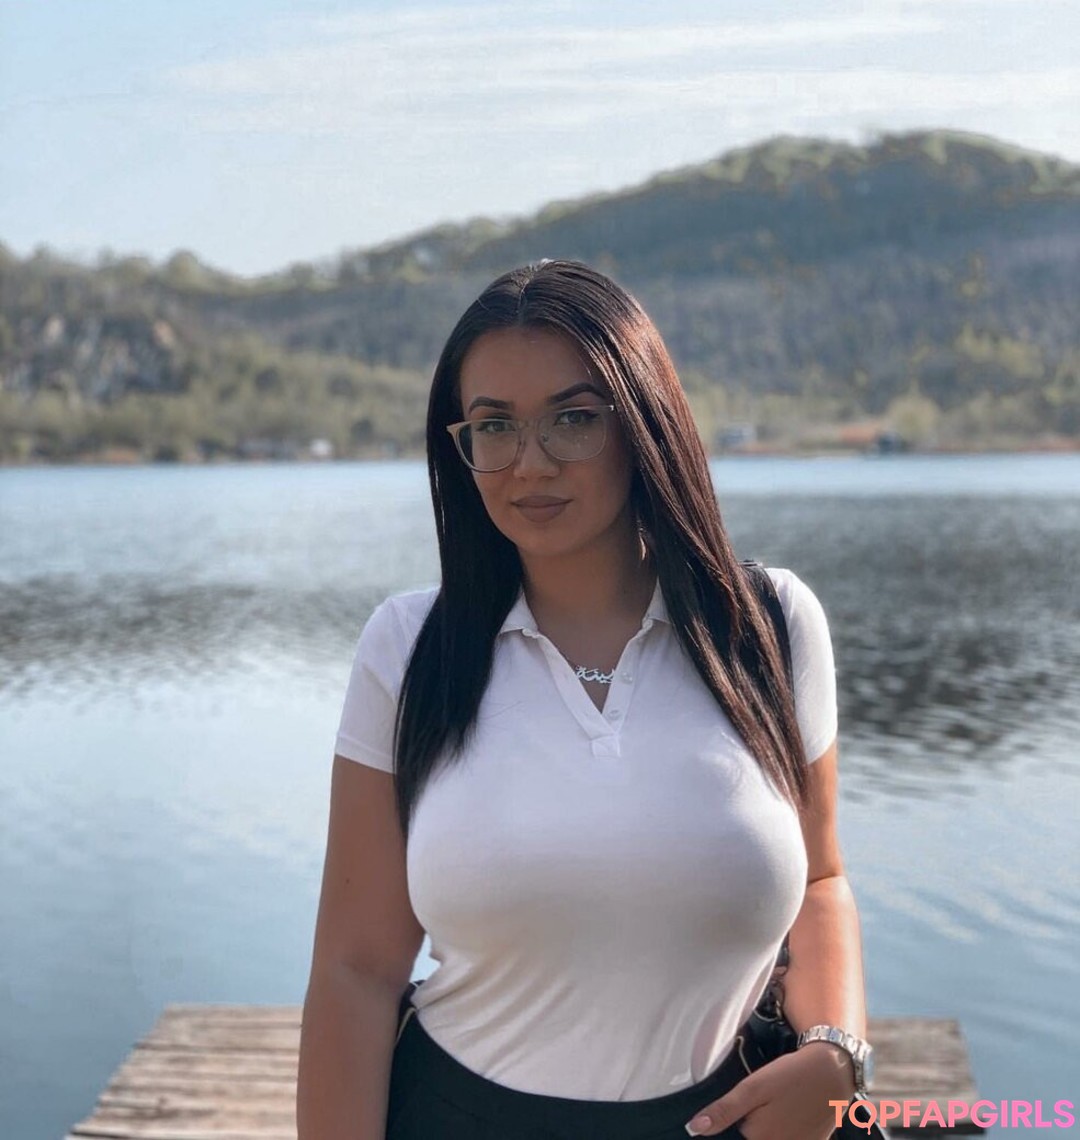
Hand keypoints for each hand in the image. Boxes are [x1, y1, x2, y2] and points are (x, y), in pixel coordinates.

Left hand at [684, 1044, 856, 1138]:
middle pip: (754, 1136)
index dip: (738, 1117)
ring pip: (773, 1136)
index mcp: (760, 1139)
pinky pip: (790, 1137)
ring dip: (774, 1123)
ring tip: (783, 1101)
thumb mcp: (753, 1088)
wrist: (834, 1071)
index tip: (753, 1103)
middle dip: (754, 1121)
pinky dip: (789, 1127)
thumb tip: (694, 1129)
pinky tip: (794, 1108)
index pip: (735, 1134)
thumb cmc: (790, 1076)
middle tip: (771, 1098)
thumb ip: (724, 1111)